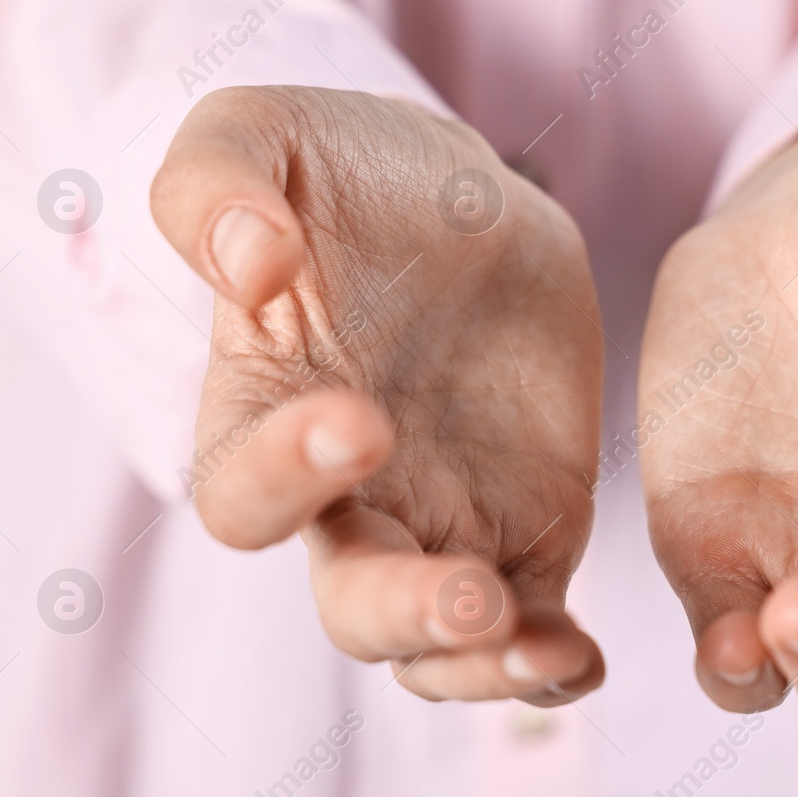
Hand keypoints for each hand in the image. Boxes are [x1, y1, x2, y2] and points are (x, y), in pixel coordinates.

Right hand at [150, 86, 604, 705]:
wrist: (468, 204)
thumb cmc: (346, 172)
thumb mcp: (264, 134)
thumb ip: (216, 185)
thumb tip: (249, 266)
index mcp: (264, 413)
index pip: (243, 492)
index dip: (285, 475)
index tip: (361, 419)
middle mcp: (346, 495)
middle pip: (352, 604)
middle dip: (405, 614)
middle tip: (472, 596)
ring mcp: (440, 522)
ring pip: (439, 642)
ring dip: (483, 662)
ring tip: (545, 646)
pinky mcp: (527, 528)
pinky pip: (530, 620)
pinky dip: (550, 657)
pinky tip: (581, 659)